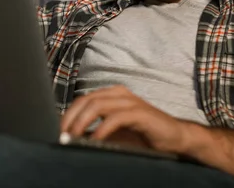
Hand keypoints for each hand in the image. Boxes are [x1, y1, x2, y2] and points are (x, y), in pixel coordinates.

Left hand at [60, 85, 189, 153]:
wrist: (175, 138)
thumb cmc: (143, 136)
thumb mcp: (114, 133)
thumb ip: (95, 131)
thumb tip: (71, 137)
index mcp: (111, 95)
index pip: (82, 100)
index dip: (68, 114)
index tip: (58, 131)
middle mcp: (119, 94)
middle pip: (86, 100)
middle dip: (71, 118)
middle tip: (62, 135)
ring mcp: (130, 101)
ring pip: (97, 105)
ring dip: (82, 122)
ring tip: (74, 137)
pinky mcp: (140, 113)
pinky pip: (116, 118)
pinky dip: (102, 129)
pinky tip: (96, 140)